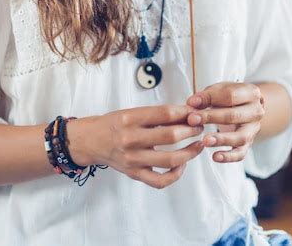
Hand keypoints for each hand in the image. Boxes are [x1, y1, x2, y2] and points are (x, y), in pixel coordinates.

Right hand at [66, 104, 204, 188]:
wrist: (92, 141)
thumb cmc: (114, 124)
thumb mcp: (131, 112)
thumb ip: (156, 115)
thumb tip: (185, 113)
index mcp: (130, 118)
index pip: (164, 113)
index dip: (184, 112)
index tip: (195, 111)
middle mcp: (131, 139)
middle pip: (170, 136)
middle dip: (191, 130)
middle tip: (200, 126)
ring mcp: (133, 159)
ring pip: (170, 160)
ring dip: (190, 152)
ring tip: (198, 144)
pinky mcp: (134, 174)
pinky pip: (160, 181)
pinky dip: (176, 175)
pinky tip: (182, 165)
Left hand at [185, 82, 264, 162]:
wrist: (245, 107)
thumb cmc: (230, 97)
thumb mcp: (219, 90)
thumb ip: (206, 96)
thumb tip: (192, 103)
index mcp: (251, 93)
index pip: (231, 95)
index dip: (210, 99)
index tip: (191, 103)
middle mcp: (256, 112)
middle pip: (234, 116)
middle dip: (211, 118)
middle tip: (192, 120)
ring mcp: (253, 129)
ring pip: (240, 137)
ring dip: (221, 140)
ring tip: (205, 141)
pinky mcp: (249, 144)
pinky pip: (241, 153)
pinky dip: (228, 157)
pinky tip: (215, 156)